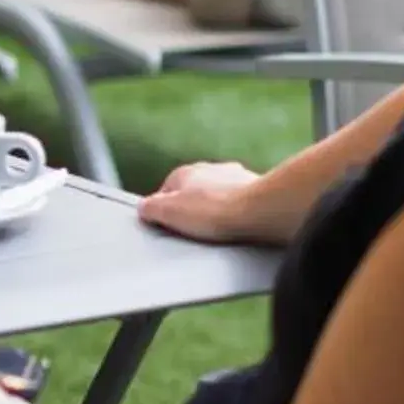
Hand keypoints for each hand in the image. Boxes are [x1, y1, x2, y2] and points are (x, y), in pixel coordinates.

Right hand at [140, 161, 268, 242]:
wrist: (259, 211)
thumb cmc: (214, 211)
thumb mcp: (168, 213)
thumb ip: (150, 208)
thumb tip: (143, 209)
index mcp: (185, 172)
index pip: (166, 192)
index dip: (165, 213)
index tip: (168, 229)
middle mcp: (211, 169)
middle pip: (193, 194)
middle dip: (193, 212)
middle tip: (194, 234)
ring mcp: (236, 177)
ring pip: (218, 198)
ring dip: (217, 213)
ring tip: (218, 233)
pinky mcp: (257, 189)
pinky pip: (240, 205)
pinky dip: (237, 216)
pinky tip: (238, 229)